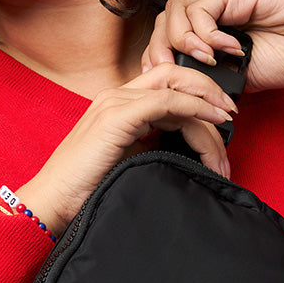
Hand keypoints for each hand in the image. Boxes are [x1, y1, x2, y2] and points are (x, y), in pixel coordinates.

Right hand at [18, 63, 237, 234]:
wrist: (51, 204)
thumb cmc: (86, 191)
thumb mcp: (128, 163)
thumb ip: (153, 149)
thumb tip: (190, 155)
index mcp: (119, 106)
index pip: (169, 87)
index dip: (200, 98)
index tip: (223, 122)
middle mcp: (117, 96)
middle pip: (176, 78)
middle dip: (210, 95)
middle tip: (232, 121)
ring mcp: (116, 102)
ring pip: (177, 88)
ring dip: (208, 110)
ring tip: (226, 137)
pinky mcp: (118, 116)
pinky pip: (168, 101)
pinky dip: (196, 108)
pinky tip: (214, 123)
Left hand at [141, 0, 283, 88]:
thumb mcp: (241, 79)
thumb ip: (212, 78)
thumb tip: (181, 92)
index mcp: (210, 37)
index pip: (165, 40)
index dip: (156, 59)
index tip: (160, 84)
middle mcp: (213, 18)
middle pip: (162, 22)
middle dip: (158, 50)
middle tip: (171, 73)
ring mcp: (223, 4)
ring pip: (174, 10)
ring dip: (181, 39)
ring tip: (206, 59)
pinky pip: (202, 8)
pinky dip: (206, 31)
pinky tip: (227, 48)